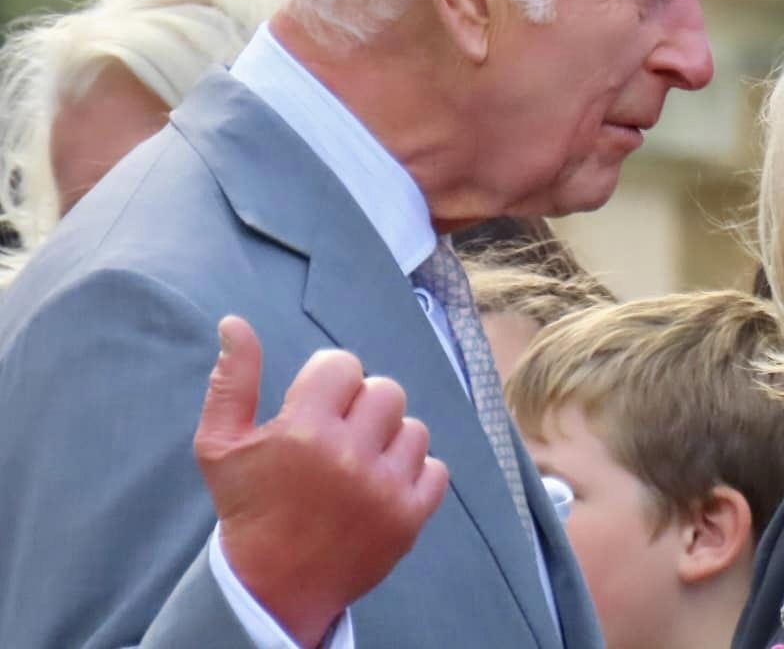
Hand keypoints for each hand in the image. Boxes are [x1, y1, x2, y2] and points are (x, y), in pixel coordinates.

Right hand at [194, 316, 447, 648]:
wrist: (272, 586)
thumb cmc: (248, 507)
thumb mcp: (221, 445)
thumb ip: (232, 381)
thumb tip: (235, 323)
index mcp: (303, 431)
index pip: (344, 365)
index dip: (329, 384)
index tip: (315, 410)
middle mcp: (348, 456)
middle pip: (385, 390)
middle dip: (362, 408)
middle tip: (338, 438)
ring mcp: (385, 488)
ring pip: (414, 427)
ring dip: (390, 441)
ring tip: (358, 466)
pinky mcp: (410, 517)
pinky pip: (436, 468)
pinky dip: (414, 475)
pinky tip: (381, 488)